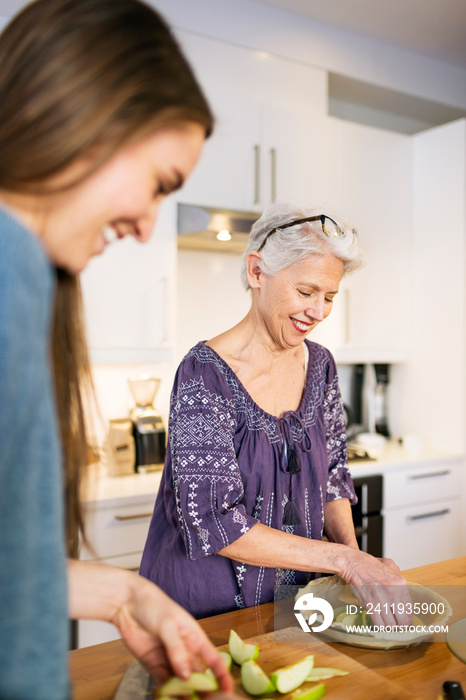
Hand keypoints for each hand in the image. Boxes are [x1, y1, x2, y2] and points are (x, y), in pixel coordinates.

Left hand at [68, 560, 233, 689]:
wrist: (127, 604)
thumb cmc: (154, 605)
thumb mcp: (168, 625)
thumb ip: (177, 650)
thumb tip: (186, 676)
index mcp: (194, 638)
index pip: (213, 659)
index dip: (222, 675)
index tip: (228, 690)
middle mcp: (184, 651)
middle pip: (197, 675)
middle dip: (202, 690)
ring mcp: (169, 659)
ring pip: (181, 682)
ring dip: (184, 694)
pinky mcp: (154, 665)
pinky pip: (164, 683)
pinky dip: (168, 693)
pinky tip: (170, 699)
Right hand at [338, 550, 412, 626]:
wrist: (353, 564)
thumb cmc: (370, 565)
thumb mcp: (391, 566)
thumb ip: (400, 578)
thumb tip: (403, 593)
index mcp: (401, 583)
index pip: (410, 610)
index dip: (409, 620)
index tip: (406, 624)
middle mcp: (393, 592)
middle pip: (403, 621)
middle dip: (401, 628)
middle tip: (398, 629)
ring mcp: (381, 599)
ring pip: (391, 626)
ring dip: (391, 629)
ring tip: (389, 627)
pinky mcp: (370, 605)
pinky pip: (380, 625)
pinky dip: (381, 628)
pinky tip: (380, 625)